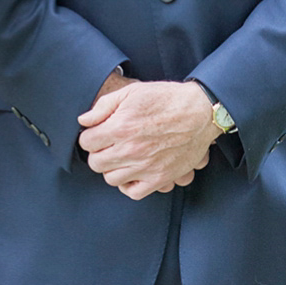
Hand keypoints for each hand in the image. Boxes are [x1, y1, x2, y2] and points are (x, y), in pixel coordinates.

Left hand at [77, 80, 217, 200]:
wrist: (201, 111)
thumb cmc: (167, 99)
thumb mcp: (132, 92)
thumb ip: (103, 107)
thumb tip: (84, 120)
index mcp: (121, 127)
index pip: (87, 142)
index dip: (91, 136)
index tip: (99, 133)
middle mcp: (130, 150)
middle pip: (96, 163)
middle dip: (98, 152)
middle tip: (108, 144)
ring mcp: (145, 166)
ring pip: (111, 179)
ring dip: (112, 168)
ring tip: (121, 157)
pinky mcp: (160, 178)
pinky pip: (133, 192)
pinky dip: (128, 185)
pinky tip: (131, 172)